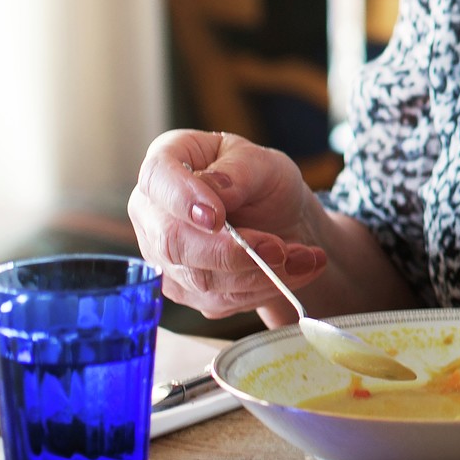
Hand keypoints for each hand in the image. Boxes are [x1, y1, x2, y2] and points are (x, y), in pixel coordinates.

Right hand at [127, 129, 329, 320]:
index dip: (182, 199)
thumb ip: (239, 172)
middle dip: (232, 251)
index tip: (216, 217)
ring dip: (260, 273)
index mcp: (168, 160)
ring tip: (305, 257)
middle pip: (173, 241)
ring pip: (201, 278)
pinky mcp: (185, 289)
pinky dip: (264, 288)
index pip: (157, 178)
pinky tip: (297, 270)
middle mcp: (153, 211)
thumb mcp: (264, 163)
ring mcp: (163, 255)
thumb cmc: (264, 181)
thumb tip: (216, 189)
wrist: (280, 220)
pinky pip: (219, 299)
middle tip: (279, 248)